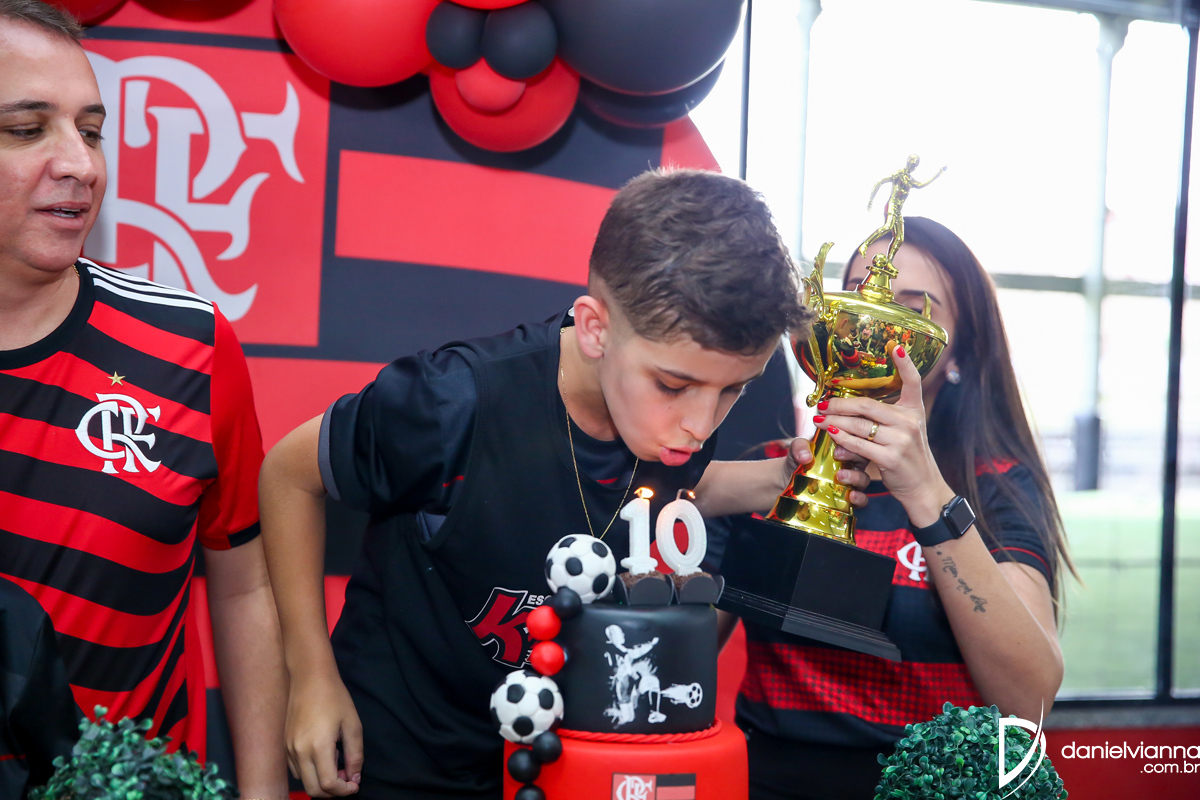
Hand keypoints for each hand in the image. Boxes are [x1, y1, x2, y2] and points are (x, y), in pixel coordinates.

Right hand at [286, 671, 363, 796]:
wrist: (309, 678)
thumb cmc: (335, 698)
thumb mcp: (353, 725)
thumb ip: (355, 755)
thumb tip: (354, 778)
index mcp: (318, 746)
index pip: (328, 785)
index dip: (343, 791)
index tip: (354, 785)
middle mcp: (299, 751)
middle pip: (313, 790)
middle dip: (332, 793)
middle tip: (346, 779)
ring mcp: (289, 749)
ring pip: (303, 781)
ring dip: (321, 783)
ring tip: (336, 764)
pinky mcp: (284, 745)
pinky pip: (296, 770)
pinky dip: (310, 773)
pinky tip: (323, 757)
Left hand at [784, 436, 871, 508]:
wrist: (788, 481)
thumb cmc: (799, 460)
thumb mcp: (798, 449)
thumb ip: (800, 447)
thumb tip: (806, 457)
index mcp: (844, 449)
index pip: (856, 441)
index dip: (851, 438)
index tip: (838, 438)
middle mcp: (851, 465)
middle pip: (863, 458)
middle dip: (854, 455)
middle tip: (837, 455)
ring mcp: (851, 483)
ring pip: (863, 479)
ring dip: (856, 477)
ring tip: (840, 476)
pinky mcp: (848, 499)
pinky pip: (861, 500)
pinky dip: (859, 498)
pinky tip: (851, 497)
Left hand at [812, 346, 951, 518]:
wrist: (923, 487)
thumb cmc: (908, 457)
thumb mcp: (905, 431)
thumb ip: (886, 418)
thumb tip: (852, 408)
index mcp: (914, 411)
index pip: (913, 382)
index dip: (905, 363)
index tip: (895, 346)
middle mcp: (909, 422)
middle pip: (867, 405)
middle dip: (840, 404)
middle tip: (823, 403)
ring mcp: (901, 440)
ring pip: (858, 425)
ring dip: (834, 422)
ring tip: (819, 419)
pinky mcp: (891, 458)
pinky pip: (858, 445)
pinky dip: (842, 440)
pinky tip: (832, 435)